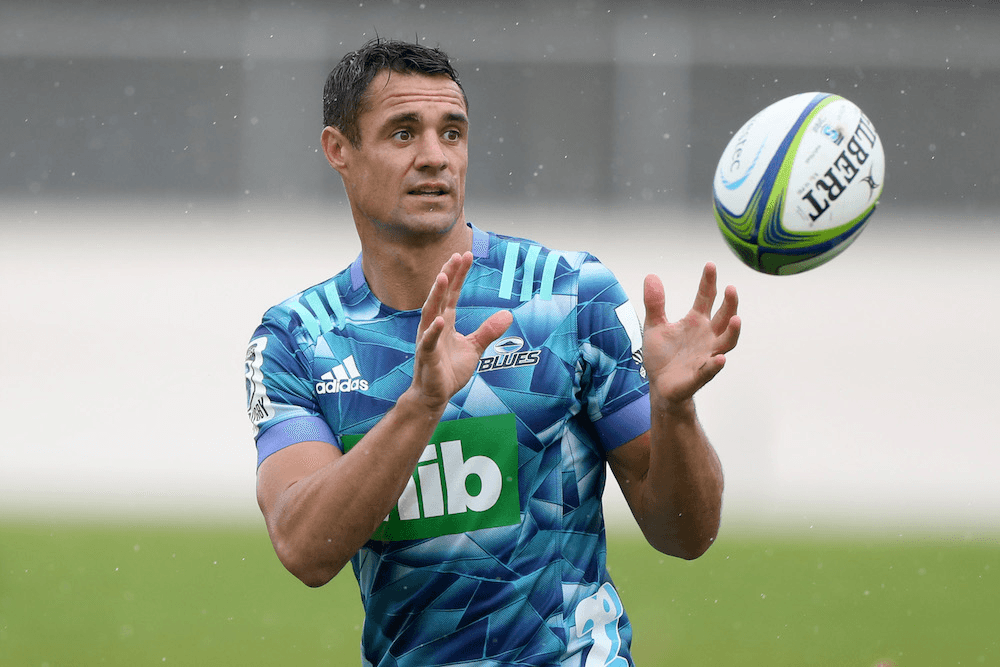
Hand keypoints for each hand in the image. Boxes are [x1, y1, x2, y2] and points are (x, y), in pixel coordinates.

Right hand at [410, 252, 512, 410]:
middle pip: (441, 296)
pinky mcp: (427, 356)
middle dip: (448, 275)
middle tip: (456, 256)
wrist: (434, 396)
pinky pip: (429, 341)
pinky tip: (439, 320)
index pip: (453, 294)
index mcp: (446, 321)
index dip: (459, 275)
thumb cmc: (449, 371)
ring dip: (437, 294)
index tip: (465, 255)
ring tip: (444, 277)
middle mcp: (434, 326)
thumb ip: (488, 331)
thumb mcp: (474, 348)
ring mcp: (428, 339)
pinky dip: (434, 331)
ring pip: (431, 312)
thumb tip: (508, 315)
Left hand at [642, 263, 740, 407]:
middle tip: (731, 288)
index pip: (706, 298)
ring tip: (736, 319)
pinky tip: (720, 358)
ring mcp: (706, 356)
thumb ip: (655, 303)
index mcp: (696, 322)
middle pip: (724, 317)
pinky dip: (715, 365)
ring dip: (732, 331)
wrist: (659, 386)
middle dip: (729, 303)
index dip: (709, 282)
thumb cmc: (662, 356)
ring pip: (726, 342)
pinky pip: (710, 370)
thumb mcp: (654, 326)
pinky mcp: (699, 375)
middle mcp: (706, 337)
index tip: (710, 265)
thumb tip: (651, 276)